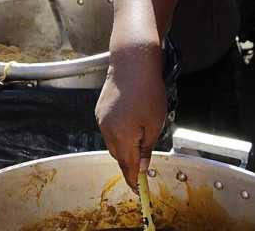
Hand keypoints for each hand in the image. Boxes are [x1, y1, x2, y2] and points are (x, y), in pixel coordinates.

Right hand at [95, 60, 166, 192]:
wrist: (132, 62)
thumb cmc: (148, 92)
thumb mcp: (155, 124)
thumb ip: (147, 148)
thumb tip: (143, 167)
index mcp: (121, 137)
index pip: (127, 167)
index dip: (133, 181)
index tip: (138, 191)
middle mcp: (107, 131)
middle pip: (118, 156)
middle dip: (130, 162)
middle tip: (144, 163)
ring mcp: (101, 120)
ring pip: (112, 143)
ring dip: (124, 146)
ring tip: (141, 135)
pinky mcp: (99, 110)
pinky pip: (109, 129)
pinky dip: (119, 132)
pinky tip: (131, 121)